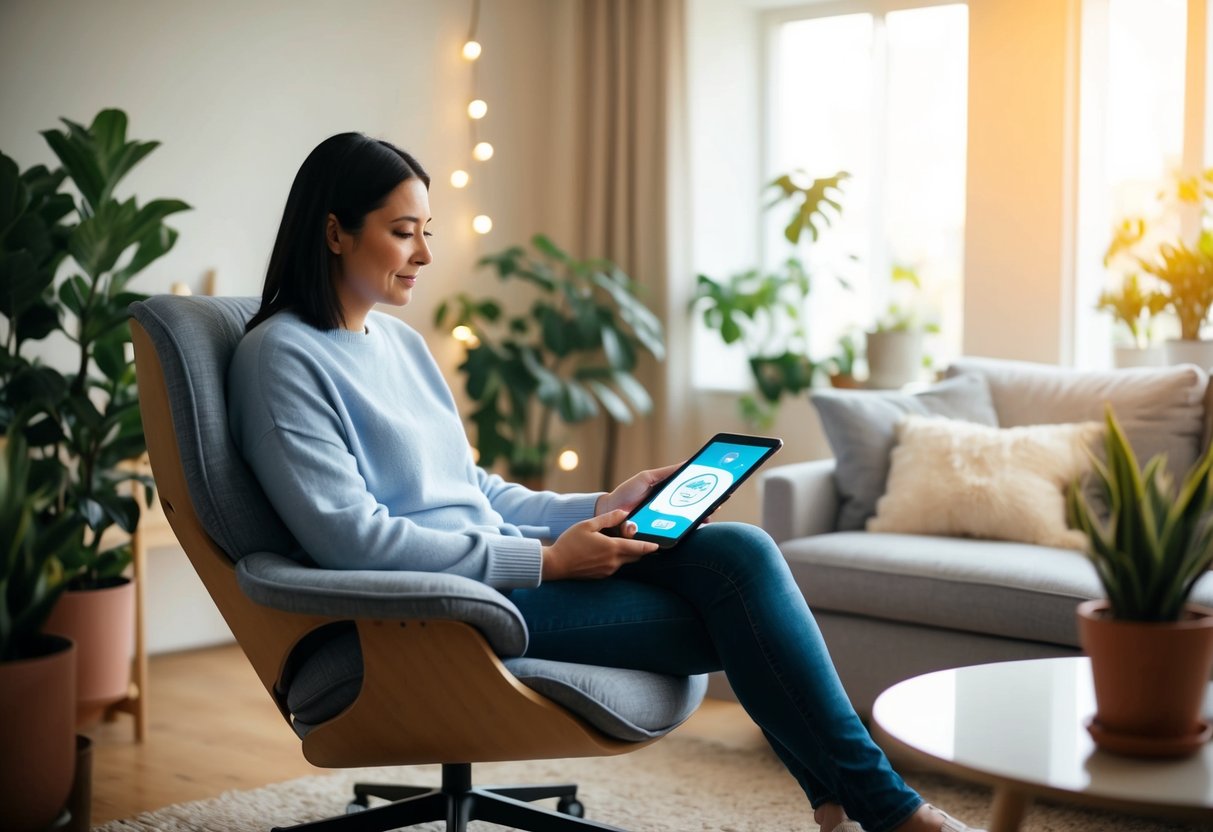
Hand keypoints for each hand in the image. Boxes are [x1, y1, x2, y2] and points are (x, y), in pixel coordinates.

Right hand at [541, 509, 659, 580]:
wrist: (555, 564)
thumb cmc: (570, 542)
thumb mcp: (588, 525)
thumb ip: (608, 518)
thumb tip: (624, 512)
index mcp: (613, 548)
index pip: (639, 548)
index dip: (651, 546)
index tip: (659, 545)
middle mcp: (614, 562)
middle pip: (635, 556)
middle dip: (639, 549)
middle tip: (641, 540)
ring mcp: (608, 571)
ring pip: (624, 561)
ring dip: (625, 553)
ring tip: (618, 543)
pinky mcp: (601, 576)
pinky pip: (614, 567)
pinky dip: (615, 559)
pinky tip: (604, 552)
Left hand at [595, 463, 717, 528]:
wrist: (609, 510)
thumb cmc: (627, 493)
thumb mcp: (648, 478)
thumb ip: (667, 473)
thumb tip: (687, 463)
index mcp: (668, 498)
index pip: (690, 498)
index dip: (705, 497)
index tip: (719, 493)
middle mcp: (668, 513)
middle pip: (692, 514)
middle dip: (706, 510)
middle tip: (716, 505)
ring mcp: (662, 525)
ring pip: (685, 526)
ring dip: (697, 522)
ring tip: (706, 516)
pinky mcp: (655, 536)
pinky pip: (671, 536)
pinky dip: (681, 533)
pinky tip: (689, 527)